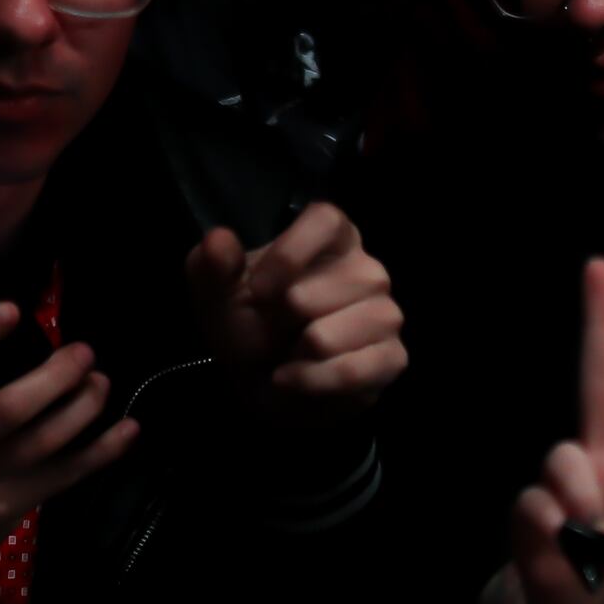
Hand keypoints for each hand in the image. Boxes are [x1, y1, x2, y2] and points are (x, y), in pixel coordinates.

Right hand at [0, 304, 142, 598]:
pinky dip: (103, 452)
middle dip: (53, 377)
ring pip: (44, 442)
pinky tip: (129, 428)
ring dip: (83, 407)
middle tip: (82, 349)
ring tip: (102, 380)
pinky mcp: (13, 507)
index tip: (12, 309)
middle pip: (6, 409)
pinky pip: (66, 476)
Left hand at [180, 202, 406, 421]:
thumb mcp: (215, 294)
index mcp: (330, 239)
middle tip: (272, 330)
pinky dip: (312, 381)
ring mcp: (385, 314)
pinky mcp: (392, 358)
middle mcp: (366, 269)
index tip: (258, 291)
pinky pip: (354, 370)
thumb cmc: (246, 324)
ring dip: (299, 352)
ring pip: (341, 331)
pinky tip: (292, 380)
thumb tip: (220, 240)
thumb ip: (212, 264)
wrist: (264, 384)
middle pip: (333, 283)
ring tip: (286, 355)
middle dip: (286, 318)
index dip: (291, 254)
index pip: (327, 220)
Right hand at [488, 260, 603, 603]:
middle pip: (598, 386)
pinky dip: (548, 541)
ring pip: (561, 457)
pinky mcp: (523, 529)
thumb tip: (591, 529)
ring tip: (589, 550)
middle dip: (602, 324)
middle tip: (602, 263)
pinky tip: (558, 574)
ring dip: (578, 496)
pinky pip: (532, 511)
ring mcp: (559, 497)